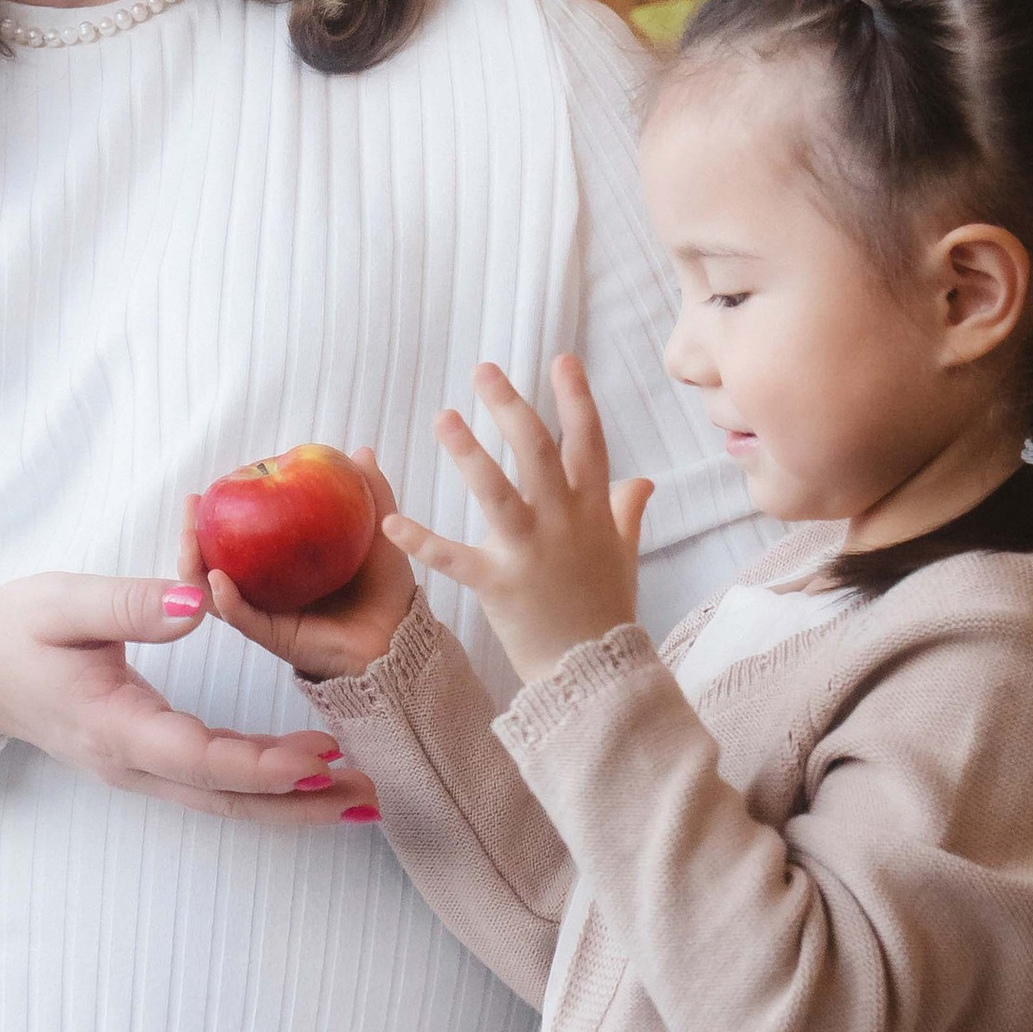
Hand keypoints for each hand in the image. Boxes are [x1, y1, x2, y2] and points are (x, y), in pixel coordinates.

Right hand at [0, 578, 372, 825]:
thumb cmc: (11, 630)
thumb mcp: (61, 602)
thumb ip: (129, 604)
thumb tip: (199, 600)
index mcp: (115, 728)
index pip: (201, 757)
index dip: (265, 763)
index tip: (323, 755)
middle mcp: (132, 764)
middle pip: (228, 800)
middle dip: (302, 802)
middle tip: (371, 797)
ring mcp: (138, 770)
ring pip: (226, 802)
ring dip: (293, 804)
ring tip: (361, 800)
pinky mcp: (145, 761)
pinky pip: (213, 786)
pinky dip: (265, 787)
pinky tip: (308, 778)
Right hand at [181, 457, 417, 684]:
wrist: (401, 636)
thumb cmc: (387, 587)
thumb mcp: (378, 531)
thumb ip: (370, 493)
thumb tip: (361, 451)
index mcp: (286, 563)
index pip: (241, 535)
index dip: (220, 512)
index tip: (209, 486)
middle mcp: (270, 587)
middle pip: (216, 560)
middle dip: (193, 534)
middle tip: (190, 505)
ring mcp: (268, 611)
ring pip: (215, 591)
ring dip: (194, 565)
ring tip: (188, 539)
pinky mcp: (274, 636)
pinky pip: (241, 617)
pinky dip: (225, 599)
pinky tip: (218, 578)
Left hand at [384, 358, 651, 688]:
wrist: (594, 672)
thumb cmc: (606, 610)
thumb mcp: (625, 554)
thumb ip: (627, 511)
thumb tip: (644, 478)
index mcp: (593, 510)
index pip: (588, 442)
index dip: (576, 399)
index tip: (562, 359)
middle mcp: (563, 523)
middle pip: (537, 452)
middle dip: (511, 406)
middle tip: (483, 370)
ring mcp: (529, 553)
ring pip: (497, 491)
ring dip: (468, 453)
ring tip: (442, 418)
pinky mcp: (497, 585)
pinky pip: (453, 557)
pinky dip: (420, 540)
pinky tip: (389, 521)